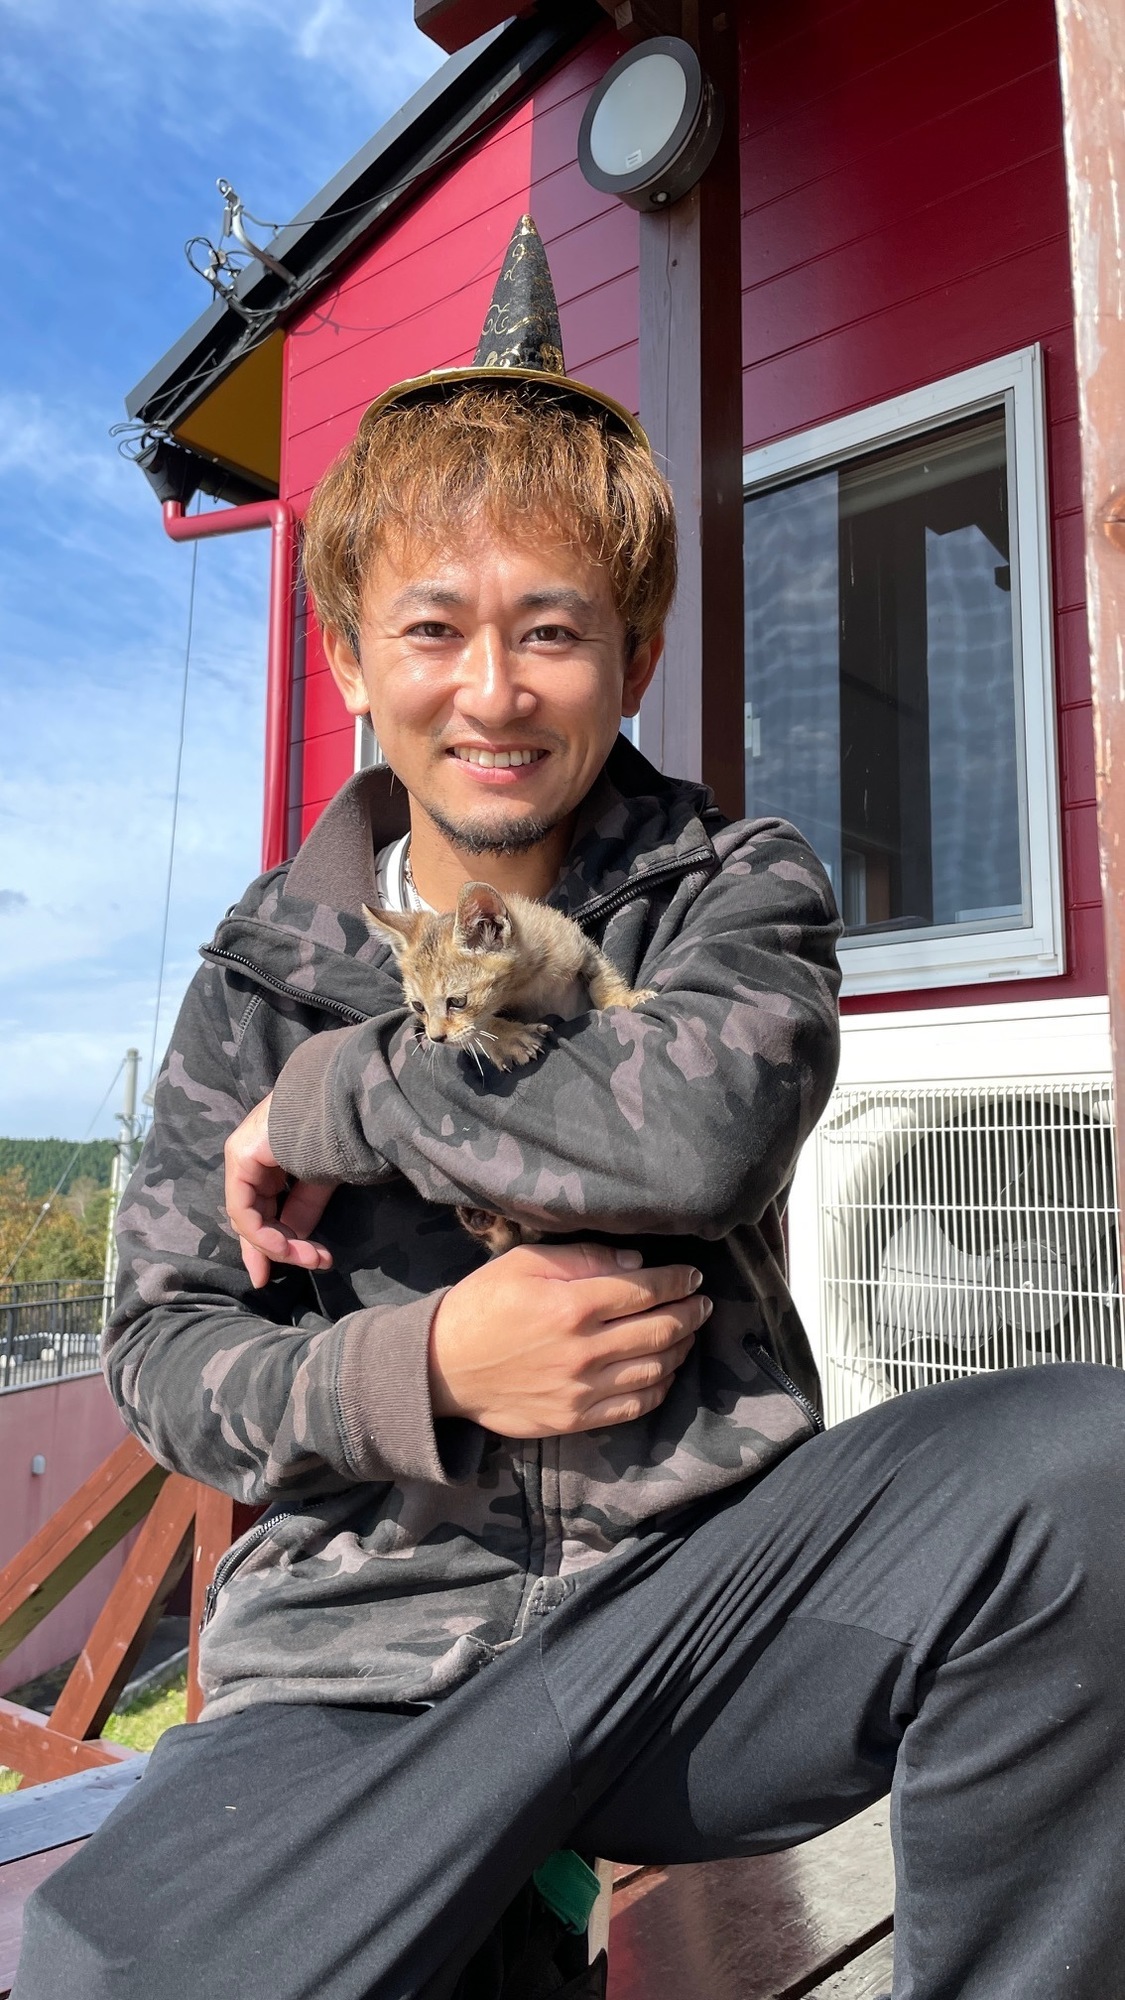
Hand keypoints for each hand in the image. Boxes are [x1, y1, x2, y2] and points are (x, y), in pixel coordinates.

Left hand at [223, 1094, 337, 1289]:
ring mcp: (243, 1155)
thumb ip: (303, 1209)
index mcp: (270, 1156)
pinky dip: (264, 1234)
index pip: (262, 1206)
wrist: (343, 1100)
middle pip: (253, 1216)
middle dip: (278, 1250)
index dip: (273, 1241)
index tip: (297, 1264)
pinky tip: (288, 1246)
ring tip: (312, 1258)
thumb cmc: (339, 1132)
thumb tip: (296, 1241)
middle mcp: (251, 1156)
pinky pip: (244, 1209)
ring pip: (248, 1218)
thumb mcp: (321, 1179)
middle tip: (309, 1266)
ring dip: (279, 1246)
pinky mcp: (241, 1157)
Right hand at [429, 1241, 711, 1436]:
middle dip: (690, 1313)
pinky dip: (659, 1386)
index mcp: (572, 1305)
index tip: (693, 1275)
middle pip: (660, 1330)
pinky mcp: (575, 1419)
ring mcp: (582, 1390)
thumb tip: (637, 1262)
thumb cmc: (482, 1306)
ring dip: (681, 1348)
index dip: (678, 1280)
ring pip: (655, 1369)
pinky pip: (634, 1406)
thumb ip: (583, 1258)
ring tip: (688, 1333)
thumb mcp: (524, 1263)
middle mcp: (584, 1350)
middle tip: (702, 1302)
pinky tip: (665, 1371)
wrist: (443, 1369)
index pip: (646, 1290)